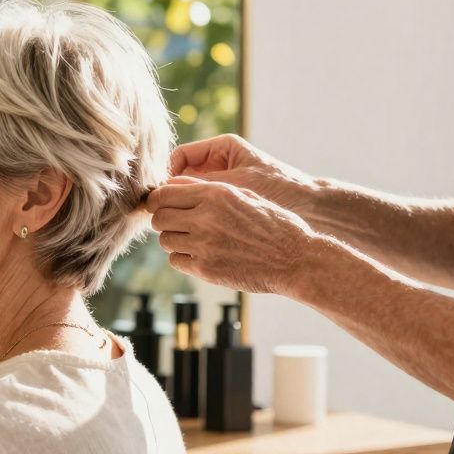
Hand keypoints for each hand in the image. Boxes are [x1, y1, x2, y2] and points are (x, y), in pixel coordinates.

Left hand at [147, 176, 322, 295]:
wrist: (296, 258)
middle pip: (159, 218)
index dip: (158, 200)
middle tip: (178, 225)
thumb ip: (208, 189)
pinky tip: (202, 255)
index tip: (161, 206)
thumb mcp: (244, 195)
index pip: (163, 194)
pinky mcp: (206, 268)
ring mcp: (204, 244)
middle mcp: (206, 217)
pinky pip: (176, 261)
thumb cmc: (273, 224)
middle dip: (164, 221)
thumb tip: (173, 186)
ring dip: (175, 240)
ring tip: (194, 240)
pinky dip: (183, 258)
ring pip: (165, 240)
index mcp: (215, 194)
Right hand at [171, 134, 317, 215]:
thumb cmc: (280, 190)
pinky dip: (195, 217)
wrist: (314, 208)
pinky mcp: (229, 202)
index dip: (166, 176)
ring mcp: (224, 183)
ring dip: (182, 208)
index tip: (159, 197)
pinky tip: (192, 230)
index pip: (180, 157)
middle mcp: (220, 163)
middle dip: (171, 194)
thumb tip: (164, 190)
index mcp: (222, 148)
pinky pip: (202, 208)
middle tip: (161, 213)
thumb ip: (200, 185)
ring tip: (176, 224)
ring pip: (189, 195)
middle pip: (181, 176)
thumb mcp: (236, 185)